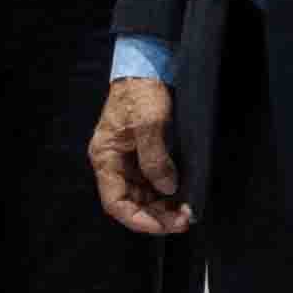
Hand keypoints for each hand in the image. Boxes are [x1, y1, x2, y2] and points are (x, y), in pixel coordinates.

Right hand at [91, 75, 190, 234]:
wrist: (147, 68)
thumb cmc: (141, 93)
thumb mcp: (149, 124)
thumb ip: (155, 159)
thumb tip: (167, 188)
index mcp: (106, 158)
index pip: (116, 203)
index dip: (138, 220)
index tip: (163, 225)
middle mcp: (114, 164)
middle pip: (131, 203)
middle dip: (157, 215)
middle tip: (184, 219)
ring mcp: (128, 160)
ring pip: (143, 196)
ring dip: (163, 207)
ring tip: (187, 211)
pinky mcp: (142, 155)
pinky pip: (152, 183)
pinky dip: (166, 193)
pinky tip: (183, 196)